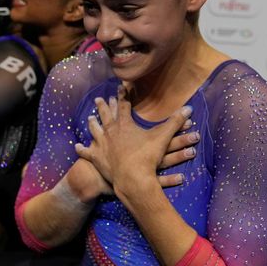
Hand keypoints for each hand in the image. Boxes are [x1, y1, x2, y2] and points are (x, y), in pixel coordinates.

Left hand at [75, 85, 192, 187]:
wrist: (132, 178)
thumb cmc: (147, 157)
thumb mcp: (163, 137)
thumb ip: (175, 121)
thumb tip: (189, 108)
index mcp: (125, 124)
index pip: (124, 105)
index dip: (123, 95)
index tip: (121, 87)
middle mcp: (110, 131)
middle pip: (106, 115)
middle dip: (103, 106)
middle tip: (99, 99)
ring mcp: (101, 144)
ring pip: (94, 130)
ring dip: (92, 123)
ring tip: (89, 117)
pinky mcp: (97, 158)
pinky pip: (87, 152)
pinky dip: (82, 149)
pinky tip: (77, 146)